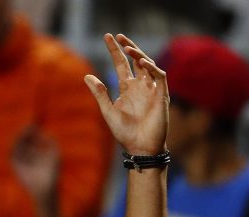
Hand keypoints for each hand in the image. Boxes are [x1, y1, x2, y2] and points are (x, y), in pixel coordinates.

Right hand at [11, 125, 59, 201]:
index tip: (35, 126)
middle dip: (25, 134)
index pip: (31, 142)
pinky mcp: (15, 168)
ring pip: (16, 147)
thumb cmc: (52, 174)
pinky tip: (20, 139)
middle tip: (30, 126)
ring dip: (19, 138)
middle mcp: (27, 159)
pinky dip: (14, 145)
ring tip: (25, 130)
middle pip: (23, 143)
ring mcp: (21, 163)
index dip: (32, 133)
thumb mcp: (55, 155)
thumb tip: (44, 134)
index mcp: (36, 156)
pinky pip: (12, 154)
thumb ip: (51, 143)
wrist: (46, 189)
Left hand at [84, 33, 166, 156]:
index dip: (115, 50)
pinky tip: (142, 62)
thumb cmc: (124, 133)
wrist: (139, 148)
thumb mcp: (108, 111)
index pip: (121, 64)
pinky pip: (159, 77)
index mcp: (127, 89)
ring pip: (148, 65)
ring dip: (139, 55)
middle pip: (135, 60)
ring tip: (128, 47)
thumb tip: (86, 76)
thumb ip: (99, 93)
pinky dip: (152, 68)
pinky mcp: (161, 95)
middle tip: (118, 36)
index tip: (107, 37)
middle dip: (128, 47)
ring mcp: (152, 89)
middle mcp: (140, 86)